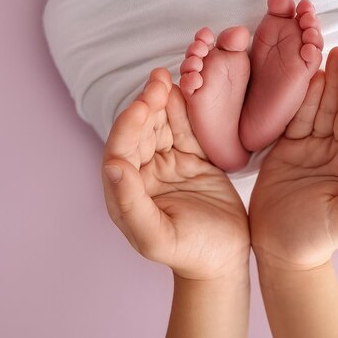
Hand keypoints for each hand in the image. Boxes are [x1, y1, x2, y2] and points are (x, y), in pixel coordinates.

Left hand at [101, 68, 249, 279]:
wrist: (225, 259)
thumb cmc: (190, 254)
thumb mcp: (157, 236)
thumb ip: (131, 203)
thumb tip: (113, 167)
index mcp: (127, 192)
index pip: (121, 150)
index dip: (129, 125)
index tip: (142, 103)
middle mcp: (144, 174)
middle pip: (142, 131)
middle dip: (148, 103)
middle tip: (159, 79)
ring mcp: (169, 165)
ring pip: (164, 126)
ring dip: (165, 102)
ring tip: (170, 77)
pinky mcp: (194, 160)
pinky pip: (189, 131)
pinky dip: (188, 112)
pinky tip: (188, 92)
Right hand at [249, 47, 337, 270]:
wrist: (280, 250)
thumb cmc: (315, 240)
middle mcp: (337, 151)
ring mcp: (313, 147)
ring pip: (320, 108)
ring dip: (324, 82)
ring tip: (325, 53)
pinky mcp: (289, 148)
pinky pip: (296, 118)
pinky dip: (299, 98)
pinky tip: (303, 77)